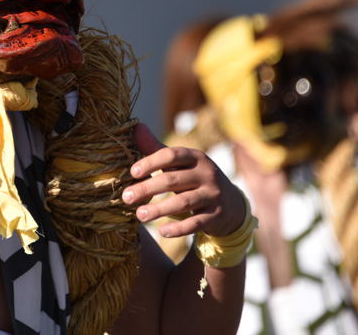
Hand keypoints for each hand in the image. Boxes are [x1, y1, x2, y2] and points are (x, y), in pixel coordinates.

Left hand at [123, 123, 247, 237]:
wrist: (231, 204)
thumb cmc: (195, 179)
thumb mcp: (180, 163)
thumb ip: (157, 148)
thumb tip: (137, 126)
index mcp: (196, 157)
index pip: (172, 155)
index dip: (151, 162)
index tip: (132, 172)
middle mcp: (207, 173)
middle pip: (173, 180)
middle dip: (147, 189)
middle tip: (126, 197)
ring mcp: (214, 195)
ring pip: (183, 202)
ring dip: (159, 209)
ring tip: (139, 215)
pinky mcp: (216, 216)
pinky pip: (196, 223)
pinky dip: (178, 228)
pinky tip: (162, 232)